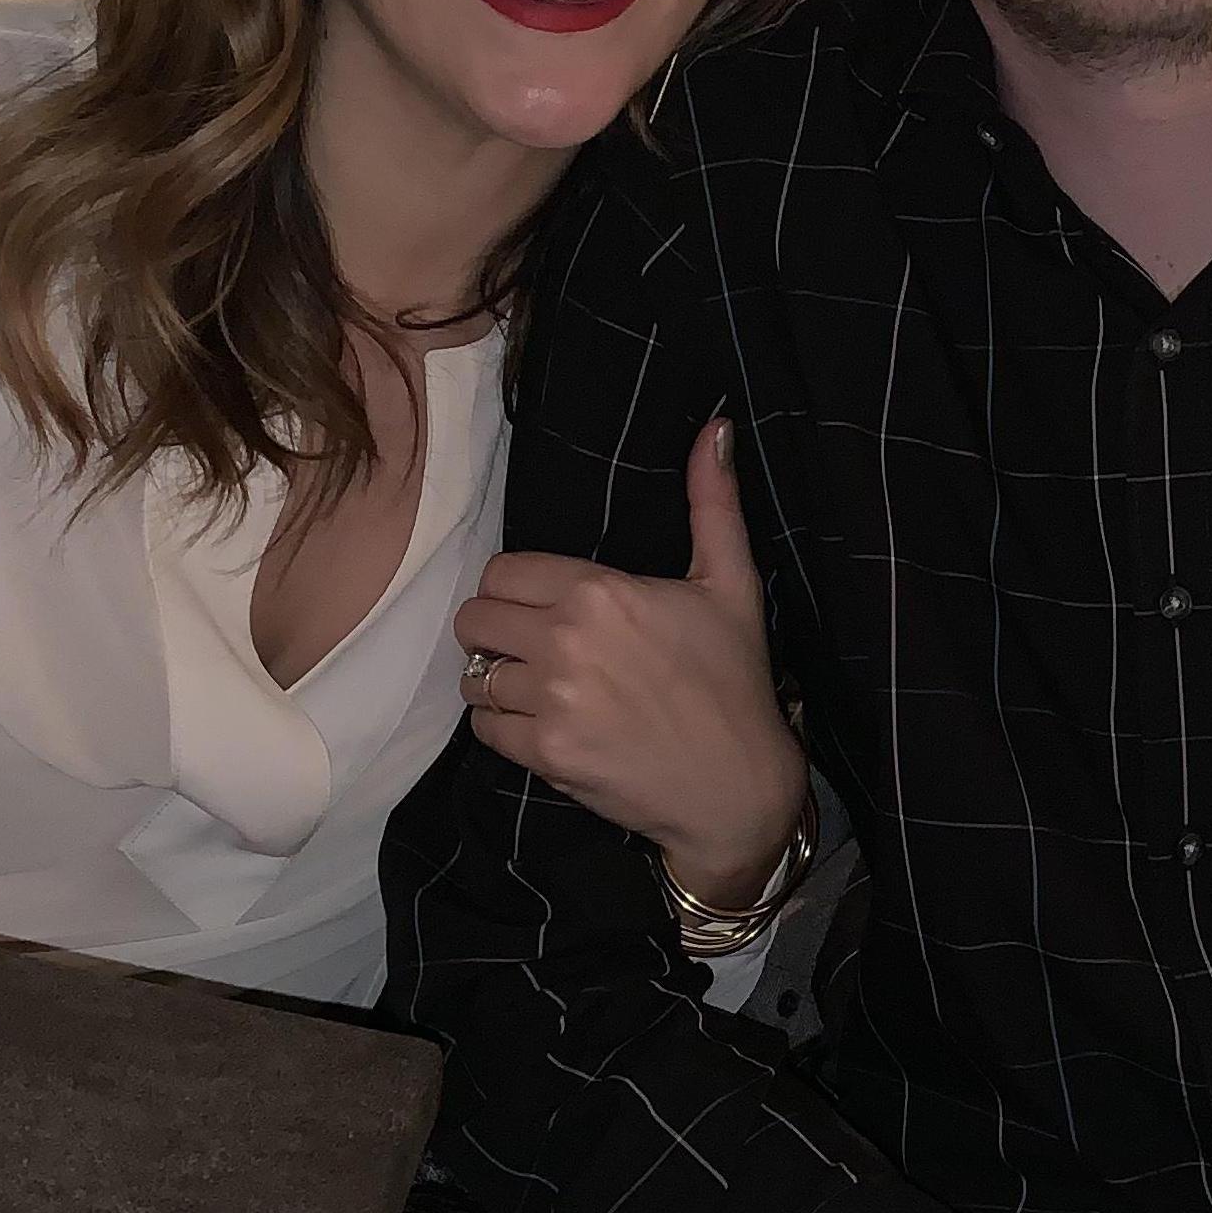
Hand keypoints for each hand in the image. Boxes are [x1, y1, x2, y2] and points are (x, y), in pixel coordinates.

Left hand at [454, 418, 806, 899]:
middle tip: (532, 645)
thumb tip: (715, 426)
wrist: (738, 786)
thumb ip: (713, 501)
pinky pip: (484, 729)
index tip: (543, 605)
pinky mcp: (546, 755)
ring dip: (496, 680)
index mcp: (600, 592)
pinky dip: (503, 727)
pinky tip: (541, 724)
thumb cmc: (734, 681)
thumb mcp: (731, 583)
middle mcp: (566, 642)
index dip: (517, 588)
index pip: (503, 572)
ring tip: (535, 686)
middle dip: (496, 630)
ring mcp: (552, 702)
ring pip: (472, 677)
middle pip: (475, 620)